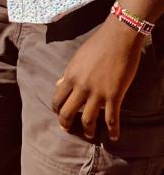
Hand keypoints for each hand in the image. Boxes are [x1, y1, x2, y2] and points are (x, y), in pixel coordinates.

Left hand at [52, 16, 145, 140]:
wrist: (118, 38)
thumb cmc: (97, 45)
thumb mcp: (77, 58)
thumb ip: (68, 74)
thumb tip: (58, 84)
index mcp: (70, 76)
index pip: (58, 98)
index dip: (57, 109)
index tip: (59, 115)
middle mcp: (81, 87)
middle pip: (68, 112)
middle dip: (66, 123)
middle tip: (68, 130)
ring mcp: (97, 93)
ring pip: (87, 119)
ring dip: (88, 130)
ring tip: (89, 135)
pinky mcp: (114, 96)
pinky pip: (111, 118)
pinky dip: (113, 130)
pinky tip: (114, 137)